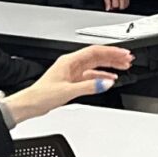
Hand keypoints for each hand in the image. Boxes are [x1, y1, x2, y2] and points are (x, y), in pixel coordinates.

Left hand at [9, 44, 135, 120]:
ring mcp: (72, 73)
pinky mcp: (72, 81)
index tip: (124, 54)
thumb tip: (106, 82)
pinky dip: (102, 76)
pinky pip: (91, 76)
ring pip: (95, 65)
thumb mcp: (68, 90)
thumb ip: (89, 86)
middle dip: (113, 57)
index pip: (95, 52)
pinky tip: (109, 79)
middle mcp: (71, 64)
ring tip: (123, 67)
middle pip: (97, 57)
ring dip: (109, 66)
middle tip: (128, 59)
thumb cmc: (41, 94)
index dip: (111, 52)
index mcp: (69, 61)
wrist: (29, 104)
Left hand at [101, 0, 130, 12]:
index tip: (109, 7)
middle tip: (113, 5)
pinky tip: (121, 2)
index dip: (111, 7)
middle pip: (122, 7)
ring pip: (126, 5)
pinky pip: (128, 2)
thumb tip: (108, 9)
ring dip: (121, 6)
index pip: (115, 6)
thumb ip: (107, 2)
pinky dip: (125, 3)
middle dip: (117, 7)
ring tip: (117, 4)